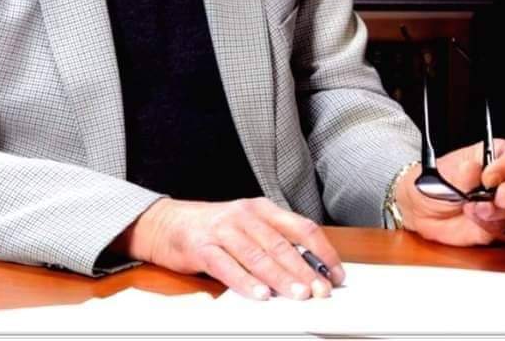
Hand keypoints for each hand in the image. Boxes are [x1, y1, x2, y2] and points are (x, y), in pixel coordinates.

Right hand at [113, 196, 344, 299]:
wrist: (167, 222)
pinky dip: (245, 282)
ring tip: (298, 295)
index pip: (301, 227)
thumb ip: (275, 242)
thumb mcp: (248, 227)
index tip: (336, 274)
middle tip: (322, 290)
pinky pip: (227, 266)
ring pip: (257, 254)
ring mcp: (222, 229)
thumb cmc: (213, 228)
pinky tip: (260, 295)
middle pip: (281, 243)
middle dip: (305, 270)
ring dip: (280, 277)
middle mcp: (244, 214)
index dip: (322, 252)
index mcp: (261, 208)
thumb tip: (312, 270)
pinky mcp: (202, 246)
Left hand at [396, 138, 504, 245]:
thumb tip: (473, 167)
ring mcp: (498, 201)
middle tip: (494, 197)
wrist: (419, 212)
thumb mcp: (442, 176)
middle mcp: (497, 178)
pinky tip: (471, 216)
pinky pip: (501, 225)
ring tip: (471, 207)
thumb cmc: (430, 184)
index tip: (490, 177)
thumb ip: (460, 175)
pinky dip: (487, 223)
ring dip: (494, 210)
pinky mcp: (495, 222)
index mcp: (485, 157)